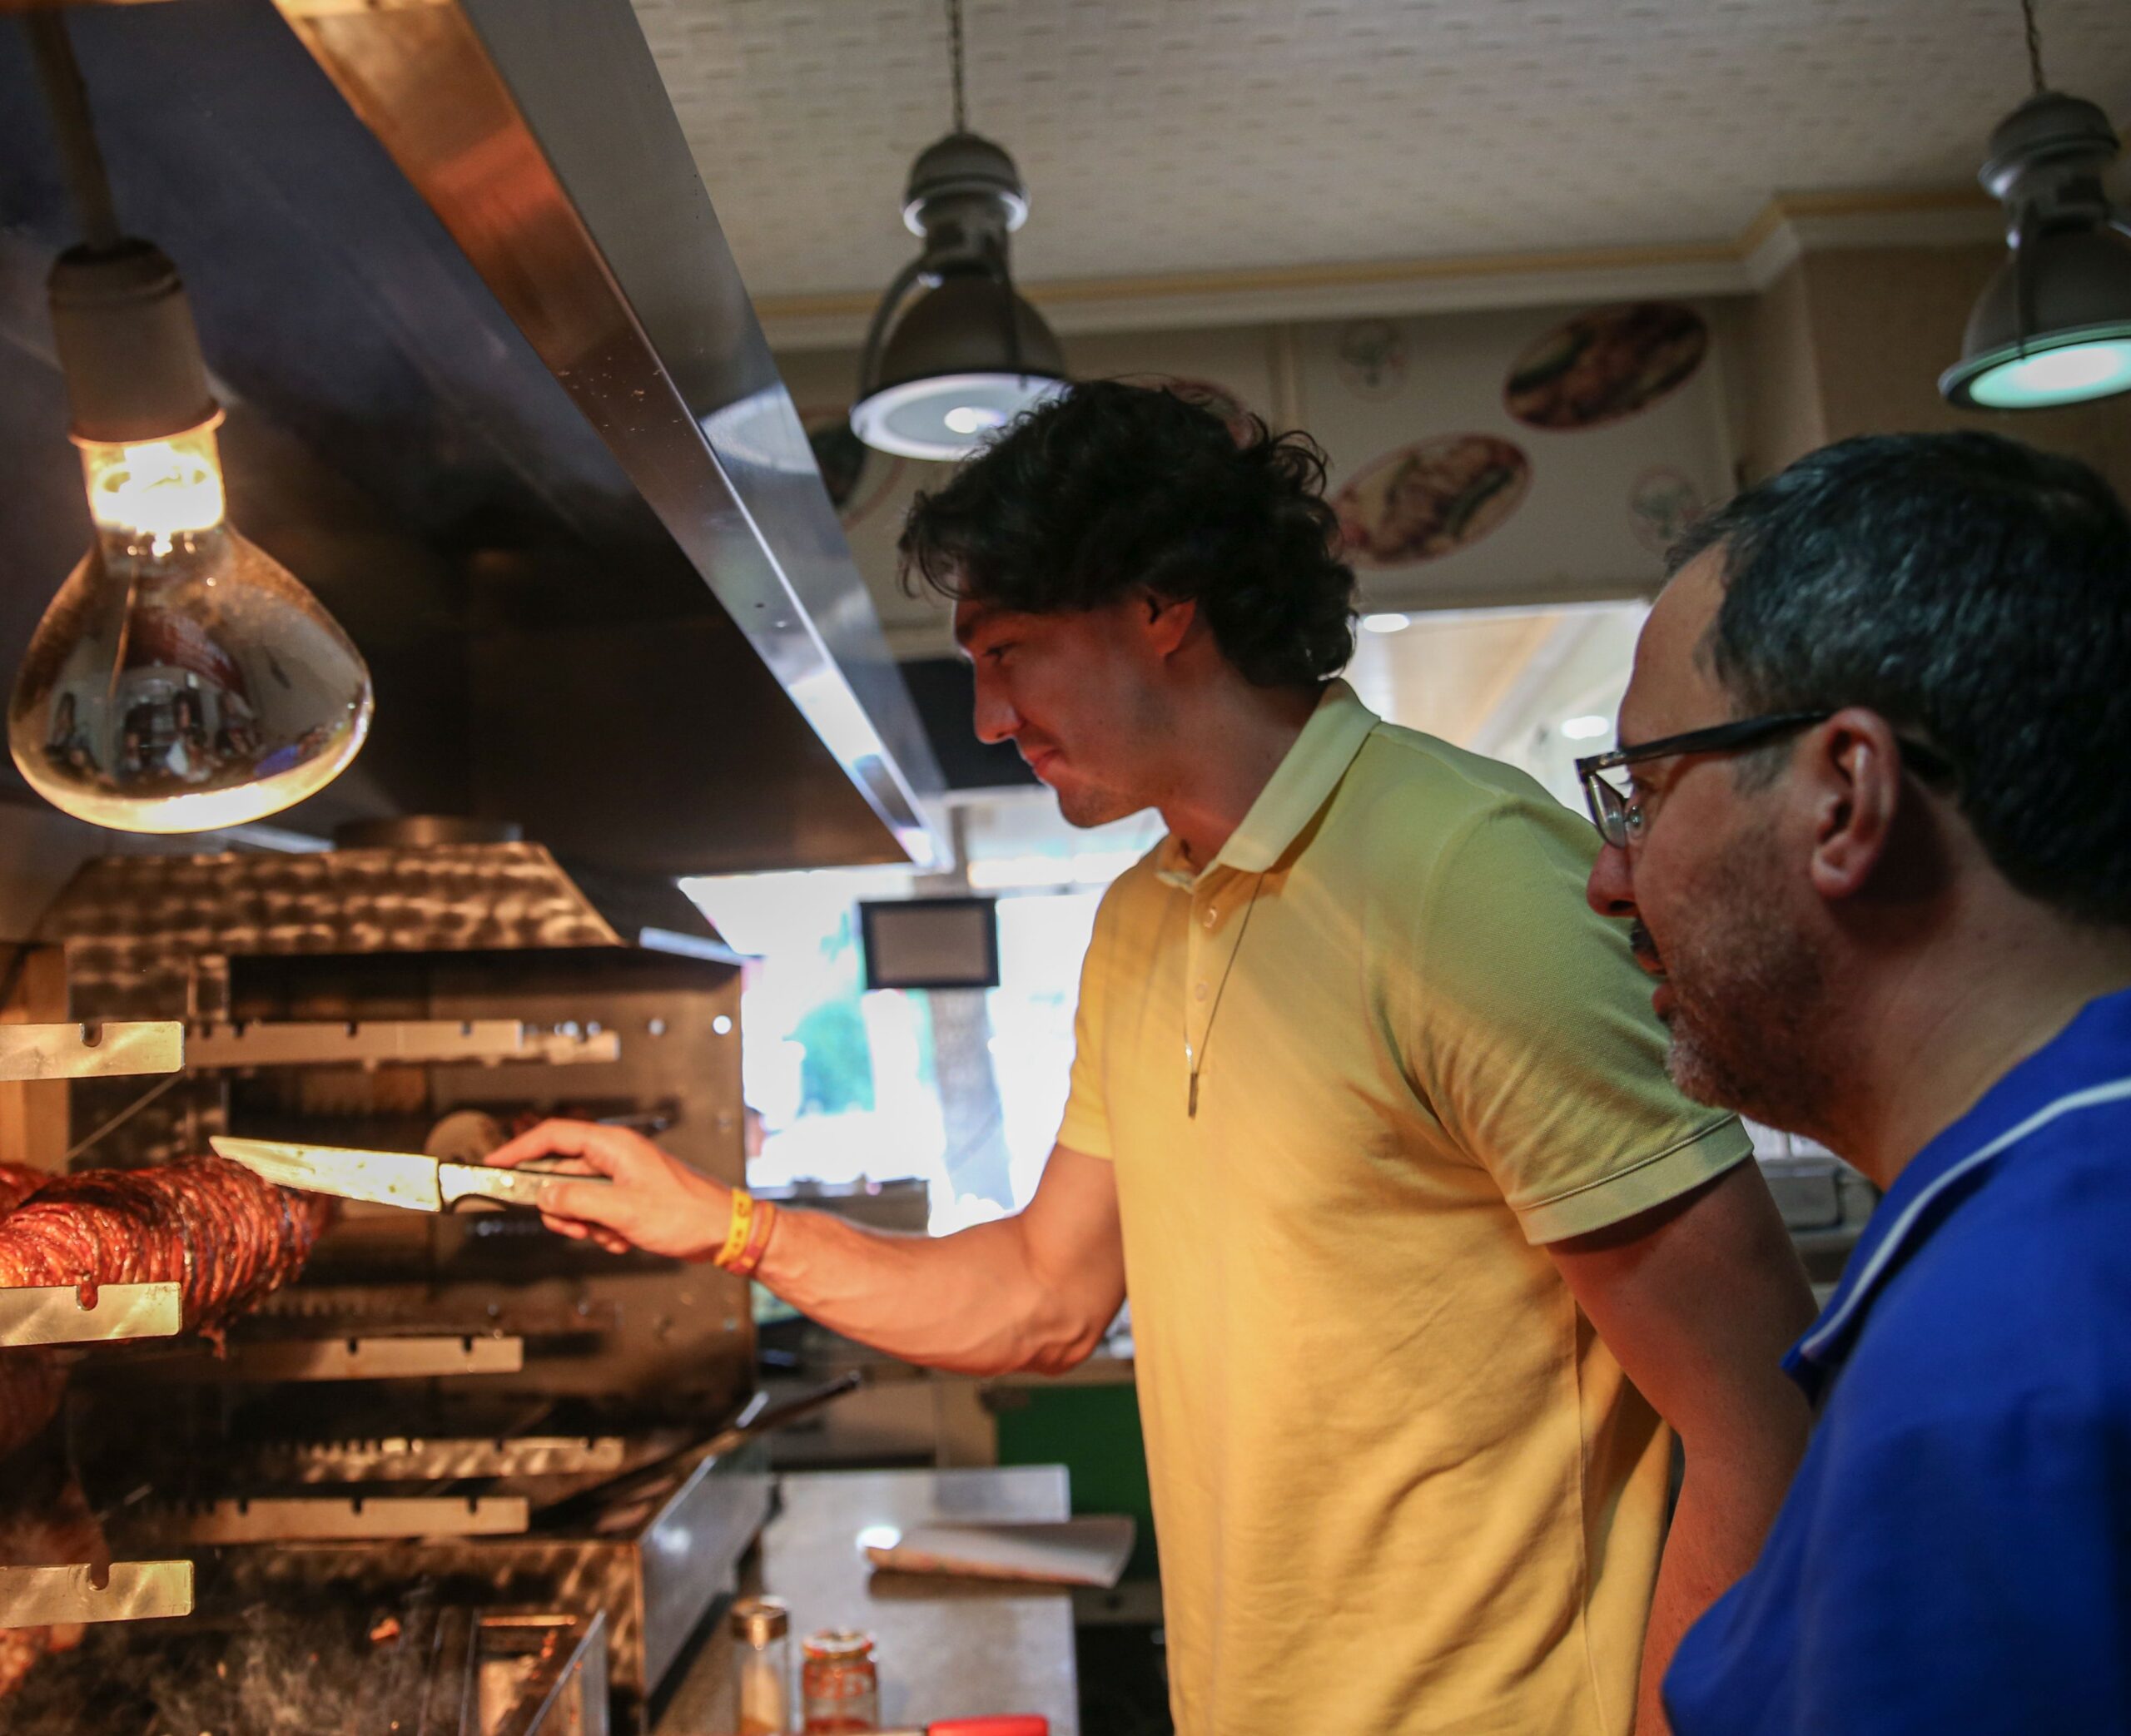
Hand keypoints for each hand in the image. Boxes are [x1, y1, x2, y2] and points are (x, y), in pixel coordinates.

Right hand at [483, 1119, 730, 1259]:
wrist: (724, 1232)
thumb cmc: (686, 1214)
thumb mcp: (623, 1211)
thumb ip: (577, 1202)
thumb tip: (543, 1196)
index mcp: (614, 1146)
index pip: (554, 1136)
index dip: (519, 1149)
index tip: (493, 1166)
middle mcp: (616, 1156)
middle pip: (561, 1174)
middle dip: (562, 1207)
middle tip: (576, 1227)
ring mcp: (623, 1177)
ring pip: (577, 1199)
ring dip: (586, 1224)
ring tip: (611, 1235)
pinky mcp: (629, 1198)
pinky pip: (597, 1214)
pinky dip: (604, 1231)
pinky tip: (626, 1239)